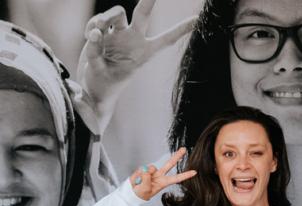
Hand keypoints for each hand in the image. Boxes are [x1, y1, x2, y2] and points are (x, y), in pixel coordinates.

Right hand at [77, 0, 196, 129]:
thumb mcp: (100, 71)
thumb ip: (95, 52)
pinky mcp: (102, 33)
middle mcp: (133, 40)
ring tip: (98, 28)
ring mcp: (118, 35)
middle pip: (142, 15)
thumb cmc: (104, 84)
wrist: (92, 87)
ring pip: (116, 14)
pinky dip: (92, 26)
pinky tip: (89, 36)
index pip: (166, 39)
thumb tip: (95, 32)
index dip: (181, 29)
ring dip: (105, 17)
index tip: (198, 19)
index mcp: (144, 53)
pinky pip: (98, 22)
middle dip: (148, 2)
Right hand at [129, 148, 195, 200]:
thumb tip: (147, 170)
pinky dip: (138, 173)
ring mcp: (152, 172)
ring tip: (141, 182)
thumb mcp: (145, 189)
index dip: (185, 175)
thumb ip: (147, 179)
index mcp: (163, 182)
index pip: (176, 178)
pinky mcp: (145, 169)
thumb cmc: (141, 193)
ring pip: (152, 167)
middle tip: (184, 149)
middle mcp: (160, 175)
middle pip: (170, 164)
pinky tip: (137, 179)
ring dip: (145, 173)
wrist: (132, 192)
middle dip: (177, 156)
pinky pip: (142, 168)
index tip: (195, 172)